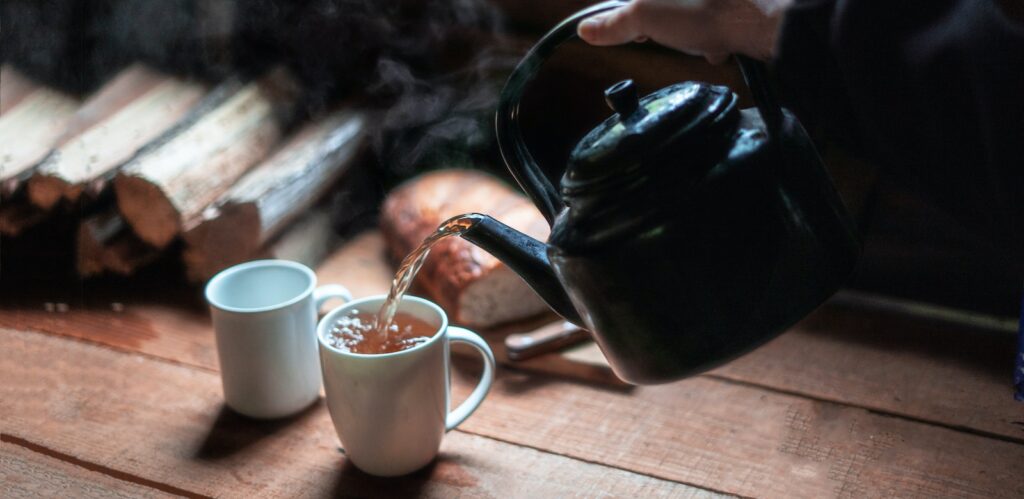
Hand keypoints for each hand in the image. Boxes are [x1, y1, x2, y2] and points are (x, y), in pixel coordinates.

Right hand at [577, 0, 791, 63]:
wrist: (760, 19)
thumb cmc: (704, 11)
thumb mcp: (645, 17)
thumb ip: (615, 23)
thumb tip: (586, 30)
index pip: (634, 4)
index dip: (634, 17)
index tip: (637, 32)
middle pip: (664, 7)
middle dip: (667, 25)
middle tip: (675, 36)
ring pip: (689, 13)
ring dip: (692, 33)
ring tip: (702, 42)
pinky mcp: (730, 7)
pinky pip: (713, 19)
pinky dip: (713, 33)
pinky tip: (718, 44)